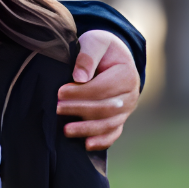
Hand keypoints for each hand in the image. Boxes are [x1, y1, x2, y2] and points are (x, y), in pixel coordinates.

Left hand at [57, 30, 139, 150]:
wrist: (113, 57)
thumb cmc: (101, 48)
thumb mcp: (95, 42)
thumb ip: (87, 56)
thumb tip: (79, 77)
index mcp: (126, 74)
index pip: (103, 88)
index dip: (81, 92)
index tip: (60, 92)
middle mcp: (131, 94)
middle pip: (106, 108)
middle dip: (80, 110)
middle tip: (57, 108)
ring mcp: (127, 109)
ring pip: (109, 123)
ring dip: (87, 129)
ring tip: (66, 130)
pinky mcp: (120, 119)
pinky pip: (114, 132)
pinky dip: (102, 140)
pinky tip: (87, 144)